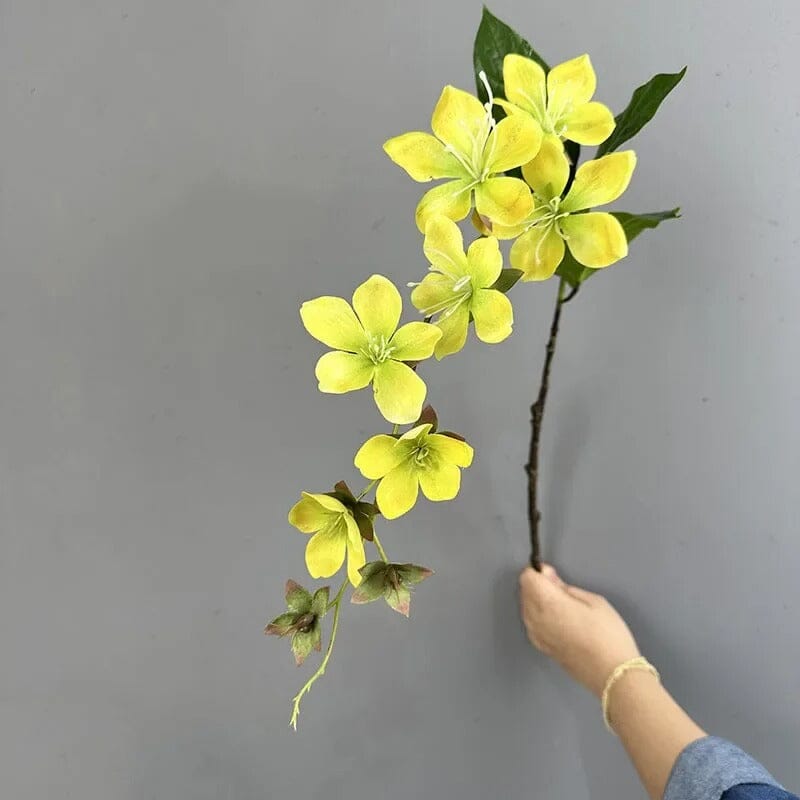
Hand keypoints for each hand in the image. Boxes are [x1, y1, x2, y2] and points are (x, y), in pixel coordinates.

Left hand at [518, 564, 640, 696]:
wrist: (611, 675)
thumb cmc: (608, 634)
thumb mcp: (594, 601)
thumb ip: (565, 587)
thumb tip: (548, 577)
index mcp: (547, 603)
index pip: (526, 577)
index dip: (539, 572)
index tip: (554, 576)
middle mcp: (534, 618)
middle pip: (524, 591)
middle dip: (538, 585)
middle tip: (563, 590)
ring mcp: (535, 635)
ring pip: (526, 607)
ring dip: (538, 600)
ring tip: (565, 607)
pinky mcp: (540, 647)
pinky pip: (531, 623)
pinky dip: (539, 616)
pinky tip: (560, 621)